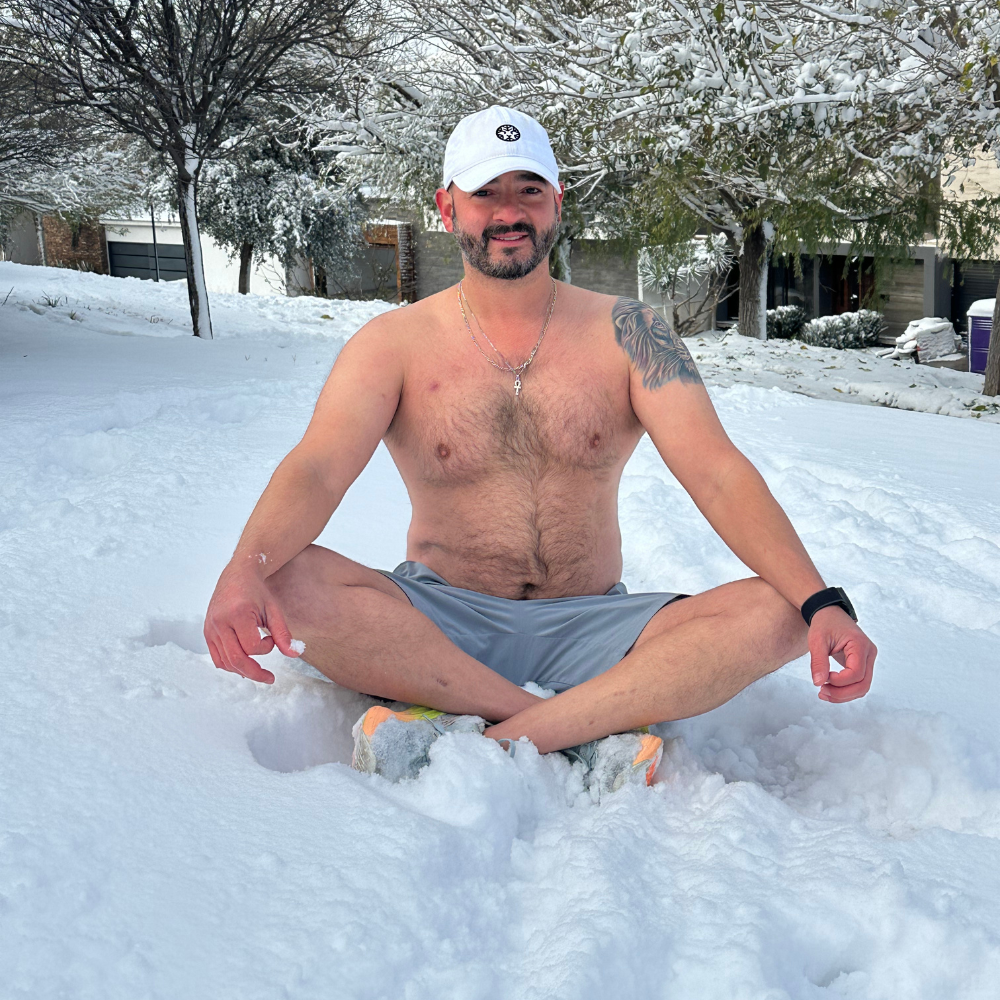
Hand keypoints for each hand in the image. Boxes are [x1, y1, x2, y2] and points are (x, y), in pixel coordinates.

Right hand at [204, 564, 299, 683]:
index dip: (265, 648)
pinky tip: (244, 664)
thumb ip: (283, 633)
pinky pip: (217, 658)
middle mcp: (220, 622)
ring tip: (258, 671)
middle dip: (254, 673)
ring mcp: (211, 628)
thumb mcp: (274, 610)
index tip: (271, 640)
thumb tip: (294, 654)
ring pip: (225, 662)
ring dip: (243, 671)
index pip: (251, 646)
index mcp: (237, 614)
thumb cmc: (256, 592)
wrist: (237, 576)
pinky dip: (230, 665)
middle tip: (270, 678)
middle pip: (236, 659)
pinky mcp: (207, 632)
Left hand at [807, 605, 876, 702]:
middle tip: (821, 692)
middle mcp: (869, 653)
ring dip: (843, 695)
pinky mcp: (863, 664)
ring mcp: (868, 660)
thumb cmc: (824, 624)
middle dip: (842, 693)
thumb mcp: (817, 640)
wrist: (829, 614)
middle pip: (863, 684)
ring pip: (862, 687)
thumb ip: (818, 662)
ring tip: (823, 692)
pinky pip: (858, 683)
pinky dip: (845, 690)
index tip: (823, 679)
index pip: (856, 673)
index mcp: (860, 644)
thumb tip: (818, 683)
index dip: (839, 681)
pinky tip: (830, 689)